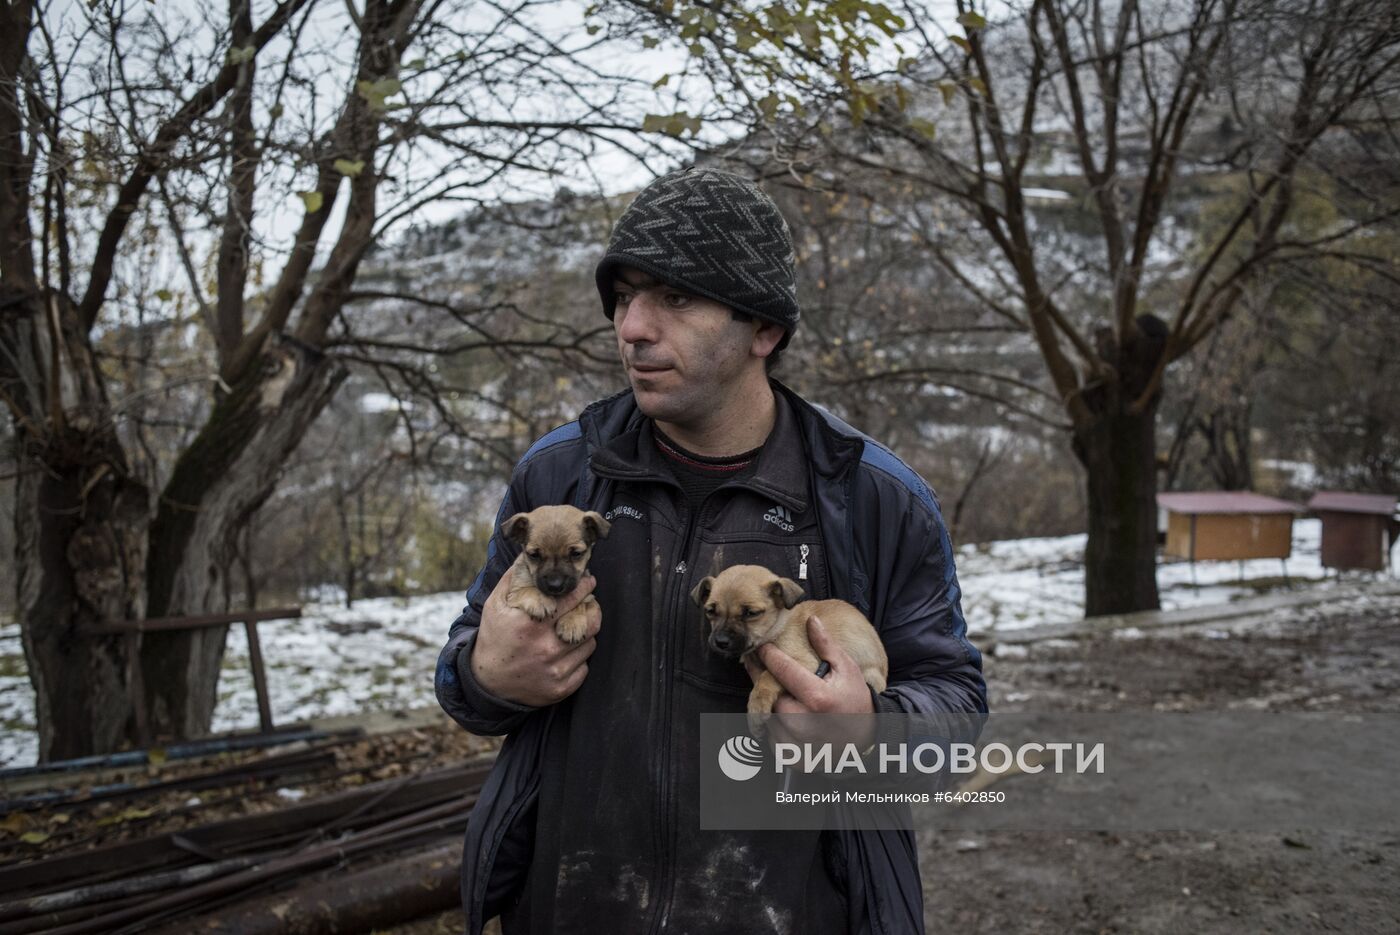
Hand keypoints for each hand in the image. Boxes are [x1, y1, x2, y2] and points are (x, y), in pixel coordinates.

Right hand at [469, 571, 601, 706]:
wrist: (487, 683)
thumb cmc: (493, 639)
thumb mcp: (495, 606)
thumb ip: (513, 580)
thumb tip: (527, 556)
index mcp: (531, 625)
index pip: (570, 600)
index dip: (583, 588)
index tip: (588, 581)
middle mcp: (546, 648)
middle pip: (588, 623)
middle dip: (592, 609)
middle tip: (589, 603)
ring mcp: (555, 670)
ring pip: (589, 644)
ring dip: (585, 633)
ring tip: (576, 627)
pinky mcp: (561, 688)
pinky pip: (584, 667)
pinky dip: (580, 657)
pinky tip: (569, 651)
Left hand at [753, 616, 875, 748]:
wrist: (865, 739)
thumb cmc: (855, 699)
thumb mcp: (847, 668)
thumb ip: (826, 645)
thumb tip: (811, 620)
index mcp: (817, 697)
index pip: (781, 670)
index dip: (769, 655)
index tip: (763, 648)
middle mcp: (804, 722)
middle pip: (770, 696)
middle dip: (768, 684)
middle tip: (767, 673)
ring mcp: (798, 743)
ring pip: (769, 718)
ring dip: (773, 707)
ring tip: (786, 698)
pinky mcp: (794, 759)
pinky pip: (773, 739)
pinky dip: (777, 728)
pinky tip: (791, 719)